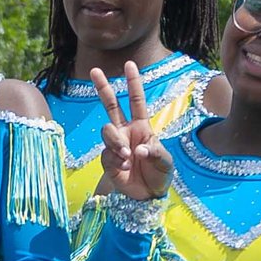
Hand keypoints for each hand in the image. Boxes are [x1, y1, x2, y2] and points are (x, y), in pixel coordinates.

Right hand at [92, 62, 174, 201]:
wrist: (148, 196)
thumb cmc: (159, 175)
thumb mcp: (165, 162)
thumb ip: (155, 152)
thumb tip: (138, 148)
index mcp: (142, 127)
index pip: (136, 101)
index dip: (133, 83)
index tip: (129, 64)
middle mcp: (126, 132)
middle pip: (111, 105)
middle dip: (103, 87)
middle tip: (95, 71)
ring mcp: (115, 145)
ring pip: (106, 130)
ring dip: (115, 141)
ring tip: (126, 155)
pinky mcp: (108, 160)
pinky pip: (106, 153)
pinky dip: (115, 158)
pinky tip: (123, 166)